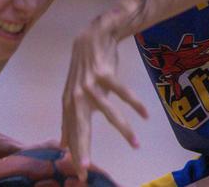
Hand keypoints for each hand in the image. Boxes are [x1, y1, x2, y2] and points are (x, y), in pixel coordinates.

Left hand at [61, 15, 147, 180]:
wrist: (93, 37)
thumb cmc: (86, 69)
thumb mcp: (74, 94)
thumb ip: (70, 118)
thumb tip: (63, 143)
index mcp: (70, 103)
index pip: (72, 132)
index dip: (75, 152)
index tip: (81, 173)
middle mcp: (77, 95)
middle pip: (81, 126)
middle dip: (82, 148)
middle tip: (85, 169)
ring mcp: (90, 84)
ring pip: (109, 113)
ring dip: (124, 130)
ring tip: (136, 145)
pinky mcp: (104, 74)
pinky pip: (123, 93)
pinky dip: (135, 105)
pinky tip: (145, 115)